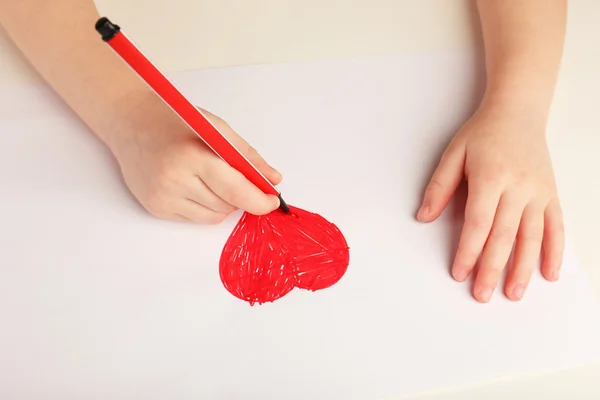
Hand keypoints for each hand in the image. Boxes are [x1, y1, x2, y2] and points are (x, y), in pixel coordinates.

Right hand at [107, 92, 281, 222]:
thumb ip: (247, 156)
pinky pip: (195, 218)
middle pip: (227, 205)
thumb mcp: (216, 128)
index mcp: (192, 154)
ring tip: (210, 177)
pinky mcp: (155, 207)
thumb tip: (273, 180)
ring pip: (213, 216)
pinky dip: (204, 206)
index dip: (259, 200)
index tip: (272, 200)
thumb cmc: (175, 120)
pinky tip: (193, 184)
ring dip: (223, 202)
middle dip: (241, 196)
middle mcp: (174, 179)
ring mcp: (162, 196)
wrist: (129, 121)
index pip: (236, 190)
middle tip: (236, 176)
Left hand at [417, 104, 563, 301]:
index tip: (459, 273)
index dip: (468, 251)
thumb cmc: (483, 134)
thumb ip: (439, 187)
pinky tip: (549, 273)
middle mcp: (518, 187)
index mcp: (491, 177)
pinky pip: (556, 226)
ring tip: (514, 294)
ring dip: (523, 268)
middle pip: (504, 235)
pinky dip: (555, 251)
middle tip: (482, 294)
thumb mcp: (453, 154)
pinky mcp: (551, 194)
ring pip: (532, 236)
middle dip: (492, 268)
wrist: (518, 112)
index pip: (478, 223)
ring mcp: (538, 192)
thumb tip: (423, 217)